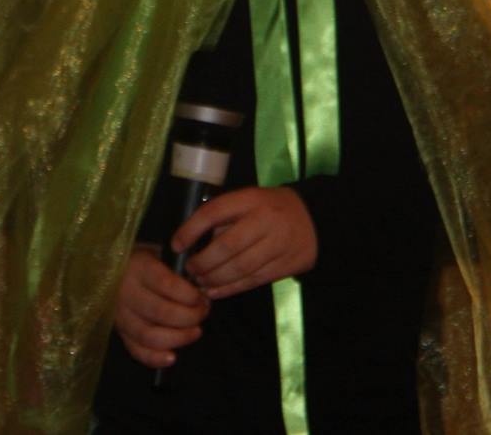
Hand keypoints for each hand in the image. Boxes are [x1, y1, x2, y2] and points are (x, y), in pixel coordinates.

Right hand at [113, 245, 206, 367]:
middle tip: (203, 312)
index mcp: (138, 268)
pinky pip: (137, 351)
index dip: (190, 295)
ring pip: (150, 335)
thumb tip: (201, 293)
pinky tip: (173, 357)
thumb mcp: (157, 256)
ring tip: (196, 332)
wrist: (110, 269)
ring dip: (179, 338)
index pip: (167, 284)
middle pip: (161, 312)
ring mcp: (121, 315)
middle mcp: (127, 292)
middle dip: (190, 317)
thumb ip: (176, 273)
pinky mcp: (120, 333)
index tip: (202, 297)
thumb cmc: (142, 263)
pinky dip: (156, 359)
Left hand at [171, 186, 316, 300]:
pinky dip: (231, 288)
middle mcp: (264, 221)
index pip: (214, 212)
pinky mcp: (285, 265)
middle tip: (189, 270)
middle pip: (227, 246)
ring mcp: (277, 244)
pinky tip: (215, 291)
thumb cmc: (269, 208)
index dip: (191, 229)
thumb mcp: (247, 201)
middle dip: (203, 262)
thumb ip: (223, 218)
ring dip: (215, 278)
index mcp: (250, 199)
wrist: (313, 220)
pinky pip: (253, 280)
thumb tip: (191, 242)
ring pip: (240, 267)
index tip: (176, 244)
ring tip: (199, 282)